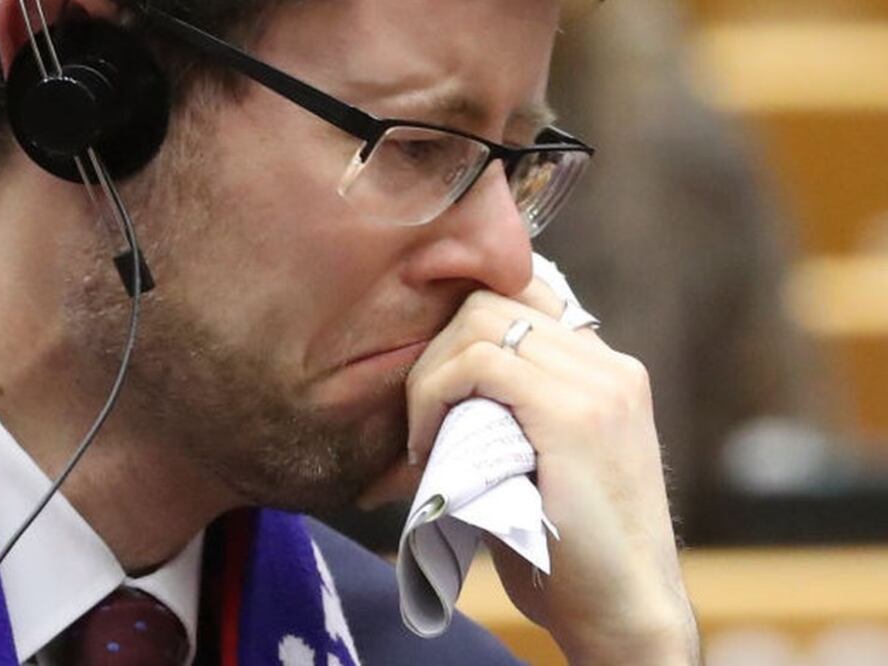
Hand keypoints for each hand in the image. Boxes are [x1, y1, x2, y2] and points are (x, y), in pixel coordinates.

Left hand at [359, 278, 699, 664]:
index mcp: (607, 372)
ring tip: (423, 436)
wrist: (624, 613)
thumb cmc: (569, 553)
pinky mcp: (576, 414)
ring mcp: (600, 384)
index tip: (433, 390)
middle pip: (492, 300)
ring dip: (431, 375)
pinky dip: (436, 395)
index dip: (461, 330)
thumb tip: (438, 381)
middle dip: (437, 350)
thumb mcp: (537, 462)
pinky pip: (480, 363)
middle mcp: (610, 365)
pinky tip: (428, 447)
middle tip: (420, 417)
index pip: (522, 297)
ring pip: (480, 323)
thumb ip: (508, 411)